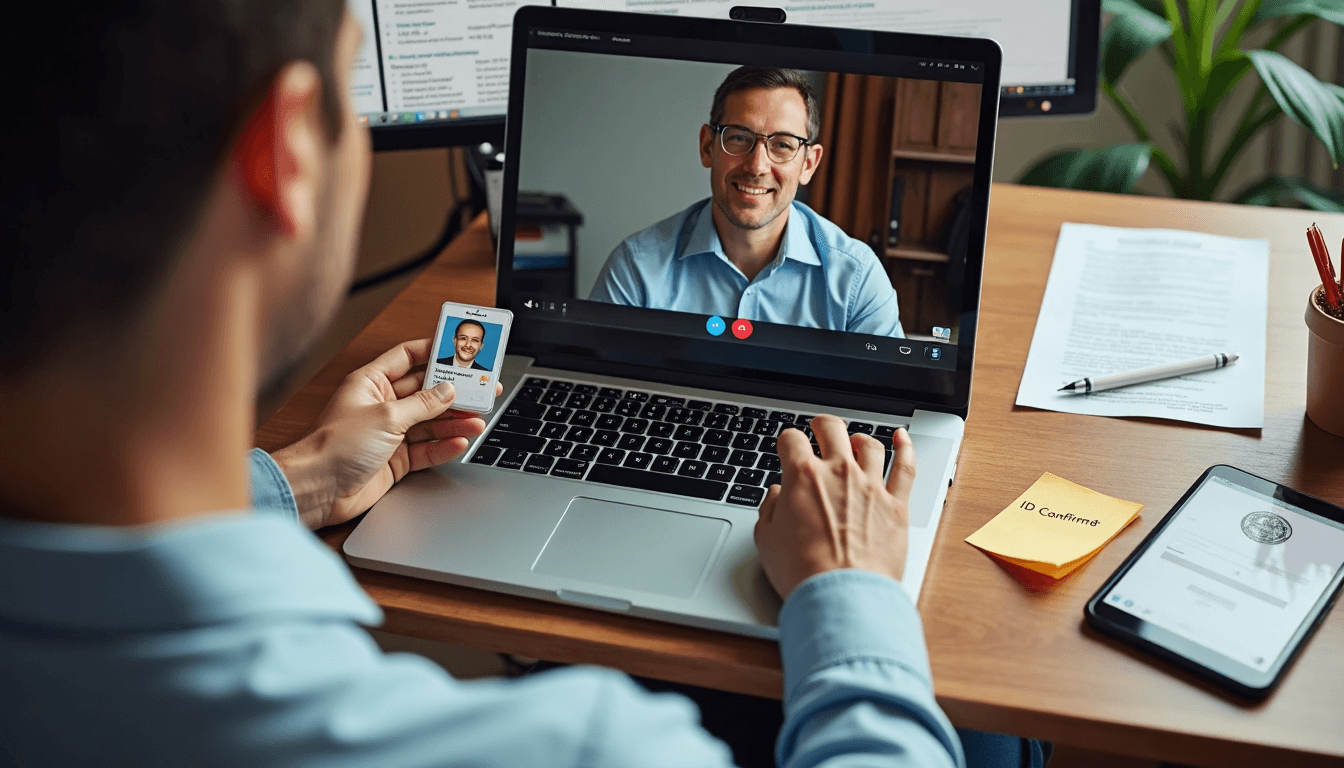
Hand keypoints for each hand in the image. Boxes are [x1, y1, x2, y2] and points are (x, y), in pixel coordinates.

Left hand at [271, 339, 501, 528]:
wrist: (318, 489)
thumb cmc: (334, 446)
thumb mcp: (386, 416)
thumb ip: (422, 404)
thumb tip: (447, 391)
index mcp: (371, 383)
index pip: (407, 357)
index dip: (433, 351)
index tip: (458, 349)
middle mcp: (381, 406)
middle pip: (425, 392)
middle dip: (454, 392)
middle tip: (481, 389)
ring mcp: (389, 434)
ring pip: (430, 422)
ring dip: (454, 421)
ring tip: (477, 420)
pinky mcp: (395, 459)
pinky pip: (426, 449)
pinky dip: (443, 446)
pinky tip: (459, 442)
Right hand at [753, 414, 916, 598]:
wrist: (842, 595)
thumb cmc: (803, 572)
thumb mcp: (767, 540)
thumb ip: (769, 510)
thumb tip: (776, 496)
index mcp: (802, 476)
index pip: (791, 440)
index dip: (786, 442)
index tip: (787, 449)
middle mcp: (839, 473)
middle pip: (832, 429)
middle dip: (822, 425)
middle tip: (819, 429)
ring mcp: (870, 486)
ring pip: (869, 445)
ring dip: (859, 438)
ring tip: (855, 441)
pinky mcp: (896, 505)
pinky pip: (905, 466)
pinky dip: (905, 447)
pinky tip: (902, 438)